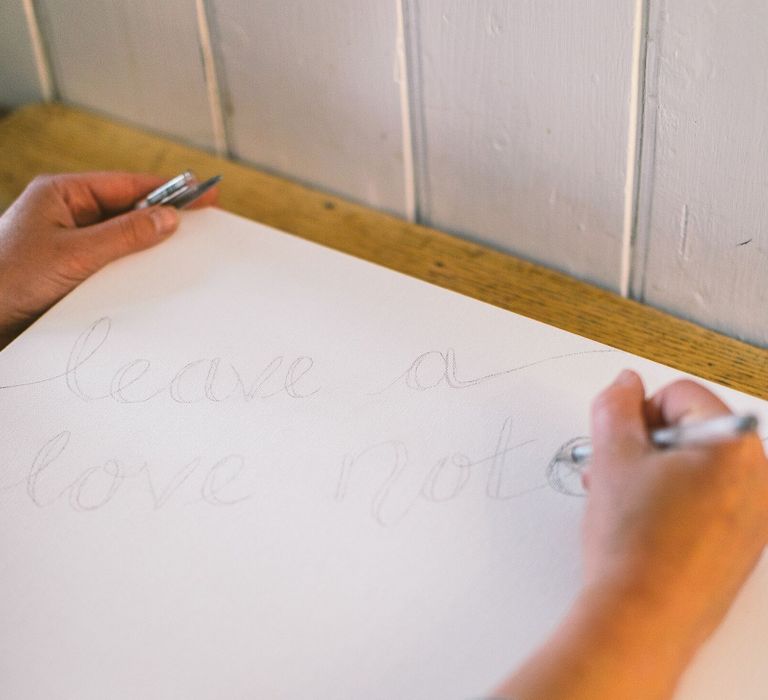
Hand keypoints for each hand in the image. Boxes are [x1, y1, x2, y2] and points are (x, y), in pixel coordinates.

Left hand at [0, 171, 217, 348]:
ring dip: (147, 244)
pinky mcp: (71, 268)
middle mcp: (65, 213)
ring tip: (181, 250)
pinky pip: (112, 260)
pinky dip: (132, 265)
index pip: (126, 185)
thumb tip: (168, 218)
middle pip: (127, 209)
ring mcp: (68, 241)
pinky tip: (151, 274)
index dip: (167, 189)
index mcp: (61, 194)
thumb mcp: (75, 254)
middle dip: (162, 216)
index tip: (200, 191)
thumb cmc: (9, 279)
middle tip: (201, 220)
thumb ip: (125, 235)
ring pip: (121, 237)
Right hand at [497, 370, 767, 698]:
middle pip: (690, 433)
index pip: (680, 394)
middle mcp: (757, 481)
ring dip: (652, 475)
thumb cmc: (634, 544)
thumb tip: (624, 384)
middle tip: (615, 470)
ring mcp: (752, 518)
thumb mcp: (611, 456)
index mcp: (734, 448)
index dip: (638, 412)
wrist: (641, 619)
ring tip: (620, 501)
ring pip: (694, 469)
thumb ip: (615, 405)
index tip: (619, 441)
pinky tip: (639, 525)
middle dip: (644, 446)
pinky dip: (670, 504)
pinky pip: (704, 504)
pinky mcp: (739, 547)